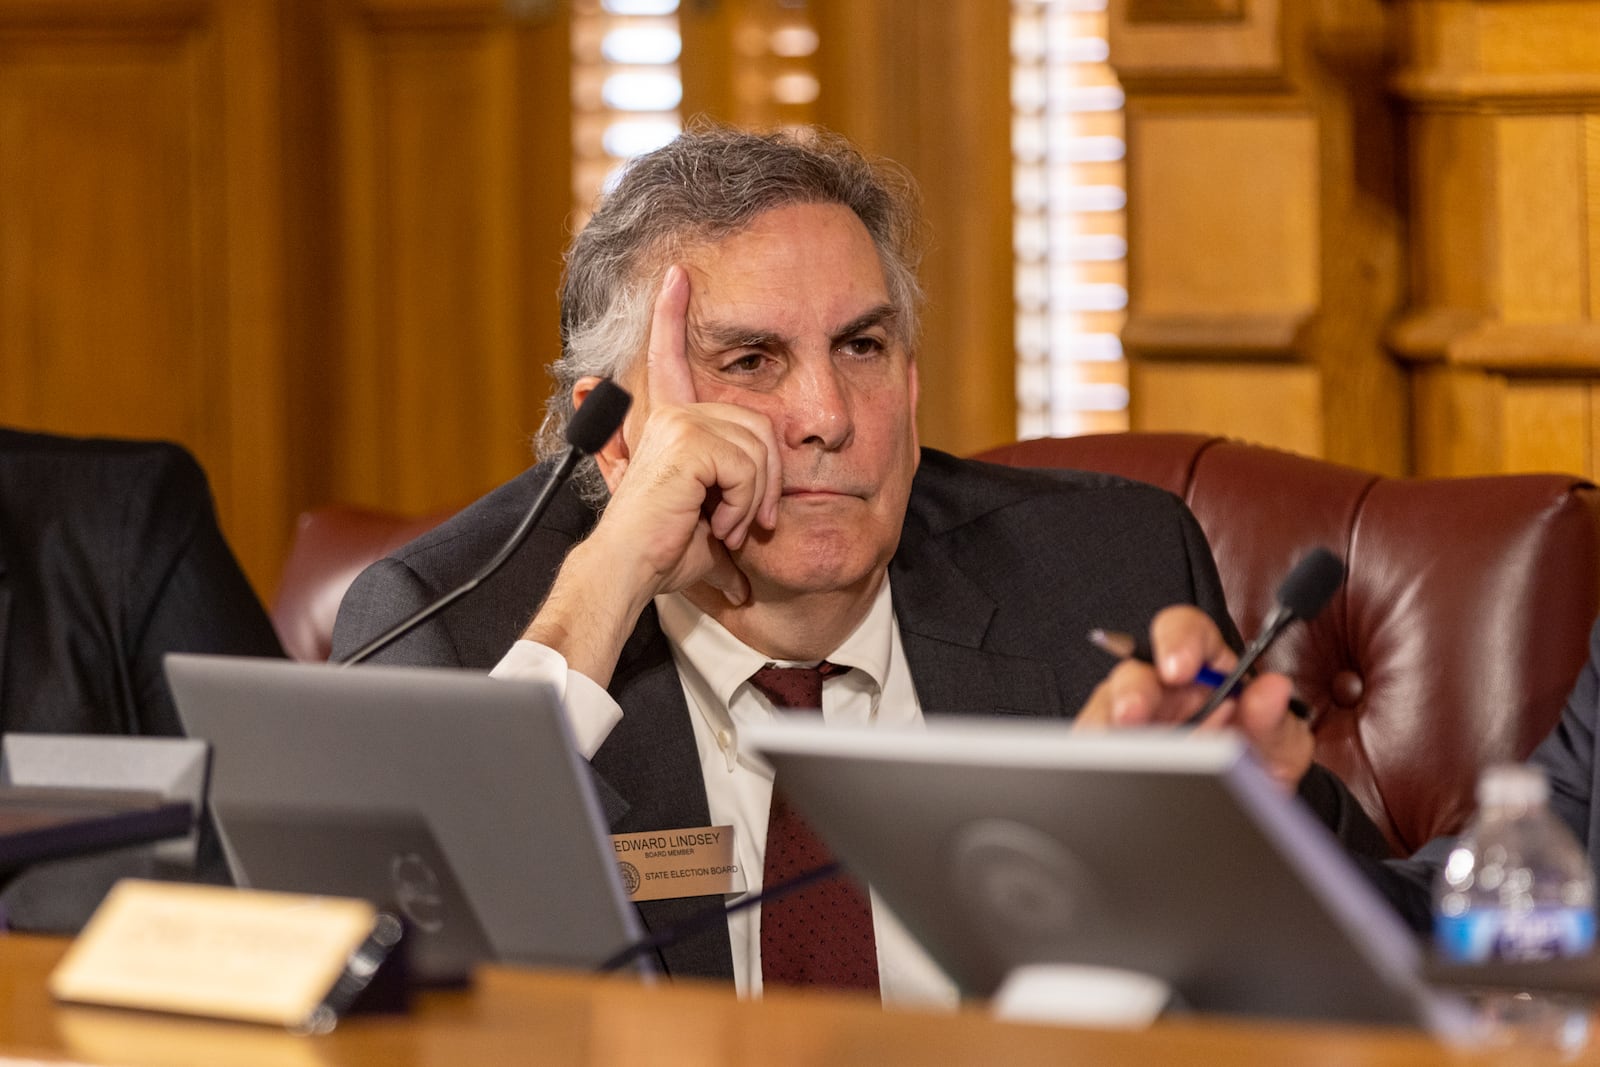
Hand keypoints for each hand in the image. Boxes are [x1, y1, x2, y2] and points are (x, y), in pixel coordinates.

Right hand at [582, 264, 782, 607]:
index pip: (670, 359)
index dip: (671, 314)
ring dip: (753, 501)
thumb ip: (729, 541)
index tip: (676, 274)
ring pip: (759, 450)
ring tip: (724, 526)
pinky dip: (743, 504)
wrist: (631, 571)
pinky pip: (747, 467)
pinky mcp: (687, 441)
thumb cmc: (662, 555)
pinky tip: (719, 522)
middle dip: (766, 482)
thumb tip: (743, 589)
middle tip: (741, 524)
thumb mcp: (709, 537)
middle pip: (760, 427)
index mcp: (672, 424)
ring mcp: (679, 424)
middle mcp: (673, 415)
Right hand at [1076, 605, 1313, 792]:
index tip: (1179, 667)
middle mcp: (1163, 688)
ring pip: (1105, 711)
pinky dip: (1101, 763)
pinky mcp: (1114, 754)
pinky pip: (1095, 752)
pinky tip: (1118, 778)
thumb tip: (1272, 689)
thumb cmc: (1260, 763)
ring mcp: (1134, 720)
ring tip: (1124, 756)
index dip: (1177, 640)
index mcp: (1206, 666)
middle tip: (1133, 715)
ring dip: (1108, 731)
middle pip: (1134, 672)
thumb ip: (1276, 718)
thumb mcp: (1280, 743)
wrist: (1249, 814)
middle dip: (1130, 691)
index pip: (1185, 630)